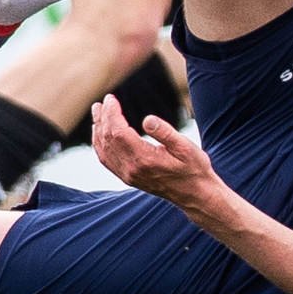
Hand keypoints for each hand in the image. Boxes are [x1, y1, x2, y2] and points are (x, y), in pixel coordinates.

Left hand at [91, 96, 220, 209]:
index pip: (118, 132)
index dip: (112, 114)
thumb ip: (165, 133)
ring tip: (97, 112)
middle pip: (108, 140)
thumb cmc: (193, 168)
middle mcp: (132, 169)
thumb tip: (147, 120)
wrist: (195, 194)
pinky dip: (100, 145)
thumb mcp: (185, 147)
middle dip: (103, 118)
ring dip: (98, 130)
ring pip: (104, 150)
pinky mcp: (129, 178)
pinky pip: (107, 161)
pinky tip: (101, 134)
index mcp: (144, 159)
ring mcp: (128, 176)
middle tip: (103, 101)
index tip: (111, 98)